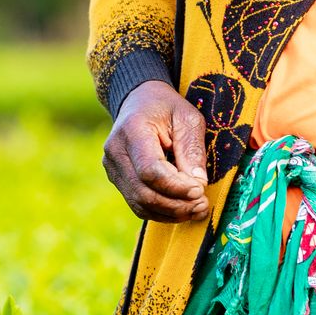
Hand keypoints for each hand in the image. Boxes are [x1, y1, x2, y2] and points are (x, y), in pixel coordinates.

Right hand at [103, 79, 211, 221]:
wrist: (139, 101)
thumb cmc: (167, 107)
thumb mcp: (188, 118)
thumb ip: (192, 149)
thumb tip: (199, 184)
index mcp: (132, 131)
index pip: (149, 170)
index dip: (175, 186)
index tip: (200, 190)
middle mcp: (115, 152)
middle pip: (143, 192)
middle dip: (175, 204)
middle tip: (203, 205)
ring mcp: (112, 168)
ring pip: (139, 203)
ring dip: (170, 213)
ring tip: (198, 210)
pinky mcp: (117, 179)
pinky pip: (138, 204)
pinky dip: (161, 212)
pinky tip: (183, 210)